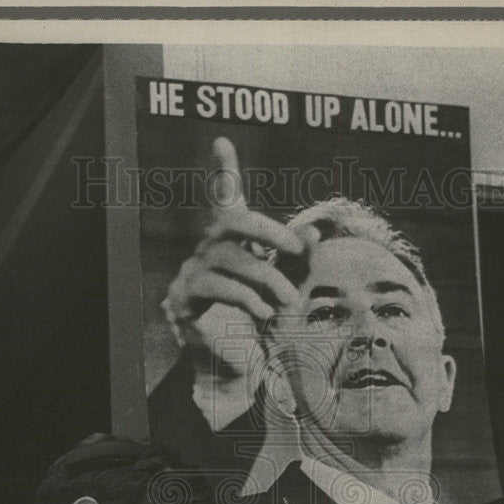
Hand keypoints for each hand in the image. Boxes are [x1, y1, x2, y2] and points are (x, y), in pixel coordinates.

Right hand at [164, 137, 312, 368]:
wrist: (228, 361)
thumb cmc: (255, 316)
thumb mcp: (281, 283)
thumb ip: (295, 260)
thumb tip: (315, 235)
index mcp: (231, 239)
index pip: (226, 198)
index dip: (224, 171)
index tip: (222, 141)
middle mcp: (209, 247)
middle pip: (234, 221)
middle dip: (270, 230)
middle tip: (298, 250)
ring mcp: (194, 270)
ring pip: (233, 259)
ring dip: (268, 278)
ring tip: (290, 300)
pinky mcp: (188, 297)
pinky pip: (218, 287)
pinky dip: (247, 299)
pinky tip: (265, 314)